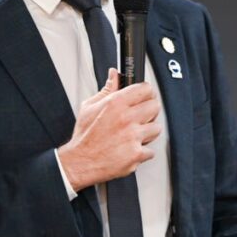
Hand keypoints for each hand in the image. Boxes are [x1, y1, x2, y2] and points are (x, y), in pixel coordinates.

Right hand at [57, 69, 161, 190]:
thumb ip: (107, 89)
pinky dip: (142, 152)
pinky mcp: (136, 154)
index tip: (144, 97)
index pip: (145, 89)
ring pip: (156, 128)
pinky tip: (130, 149)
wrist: (80, 162)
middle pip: (155, 106)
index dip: (146, 92)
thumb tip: (114, 75)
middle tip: (140, 117)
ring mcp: (133, 137)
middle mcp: (126, 118)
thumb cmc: (85, 136)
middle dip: (149, 111)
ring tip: (133, 135)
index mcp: (116, 103)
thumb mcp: (90, 107)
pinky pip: (150, 150)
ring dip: (148, 132)